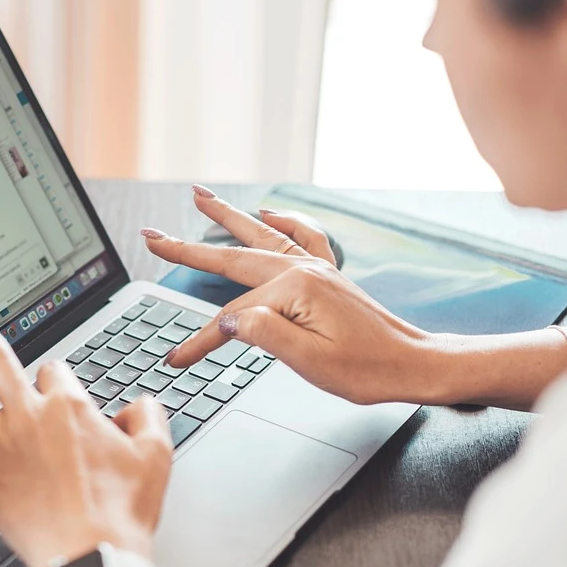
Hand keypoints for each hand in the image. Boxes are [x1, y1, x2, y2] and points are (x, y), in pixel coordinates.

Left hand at [0, 296, 173, 566]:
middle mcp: (30, 418)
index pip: (55, 371)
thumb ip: (149, 417)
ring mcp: (1, 447)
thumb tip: (139, 404)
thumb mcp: (157, 455)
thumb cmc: (121, 512)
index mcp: (69, 407)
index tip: (58, 391)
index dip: (57, 380)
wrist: (91, 556)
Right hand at [140, 185, 444, 405]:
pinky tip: (268, 213)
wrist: (414, 364)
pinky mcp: (328, 275)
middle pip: (233, 258)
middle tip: (153, 235)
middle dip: (189, 248)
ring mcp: (317, 268)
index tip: (176, 359)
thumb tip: (228, 319)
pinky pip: (302, 237)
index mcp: (296, 291)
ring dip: (227, 217)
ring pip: (260, 235)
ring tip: (199, 196)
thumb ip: (265, 335)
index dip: (200, 340)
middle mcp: (304, 270)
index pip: (231, 318)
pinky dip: (282, 222)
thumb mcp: (311, 362)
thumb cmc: (368, 370)